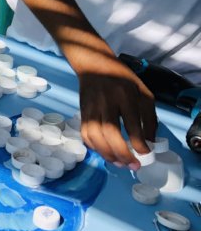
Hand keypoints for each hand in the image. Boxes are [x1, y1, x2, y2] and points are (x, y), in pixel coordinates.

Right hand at [75, 51, 157, 166]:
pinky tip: (105, 153)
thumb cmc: (122, 79)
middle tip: (133, 165)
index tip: (145, 153)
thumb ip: (148, 116)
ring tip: (119, 164)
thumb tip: (148, 141)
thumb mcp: (143, 92)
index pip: (130, 122)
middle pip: (109, 131)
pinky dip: (95, 148)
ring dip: (107, 154)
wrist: (94, 65)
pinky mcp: (82, 113)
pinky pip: (86, 134)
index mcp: (124, 94)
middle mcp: (105, 101)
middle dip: (121, 152)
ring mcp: (91, 107)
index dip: (138, 141)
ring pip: (94, 135)